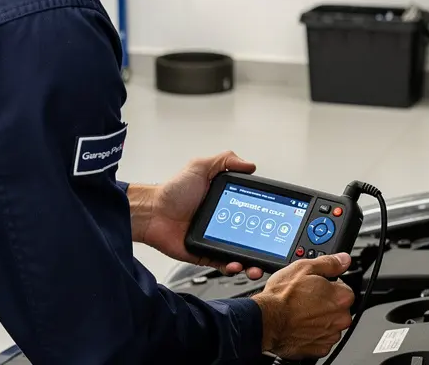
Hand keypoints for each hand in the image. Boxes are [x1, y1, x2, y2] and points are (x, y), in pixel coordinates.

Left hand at [131, 151, 263, 278]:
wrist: (151, 213)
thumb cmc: (171, 191)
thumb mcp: (200, 167)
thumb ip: (225, 161)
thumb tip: (250, 165)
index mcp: (226, 202)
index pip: (253, 211)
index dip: (266, 219)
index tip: (277, 224)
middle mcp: (224, 222)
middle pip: (251, 237)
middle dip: (265, 247)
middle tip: (273, 252)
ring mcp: (215, 240)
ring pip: (241, 255)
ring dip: (251, 263)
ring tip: (255, 265)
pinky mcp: (205, 255)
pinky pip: (222, 265)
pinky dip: (231, 267)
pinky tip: (235, 265)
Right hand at [251, 253, 354, 358]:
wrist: (266, 321)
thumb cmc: (282, 297)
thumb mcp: (303, 268)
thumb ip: (329, 263)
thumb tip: (343, 259)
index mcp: (341, 297)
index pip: (345, 289)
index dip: (329, 286)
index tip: (317, 287)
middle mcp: (341, 318)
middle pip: (338, 308)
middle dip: (326, 304)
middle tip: (306, 299)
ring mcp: (330, 335)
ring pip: (330, 324)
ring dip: (320, 319)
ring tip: (300, 313)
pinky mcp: (320, 349)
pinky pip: (321, 339)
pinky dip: (312, 334)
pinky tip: (300, 326)